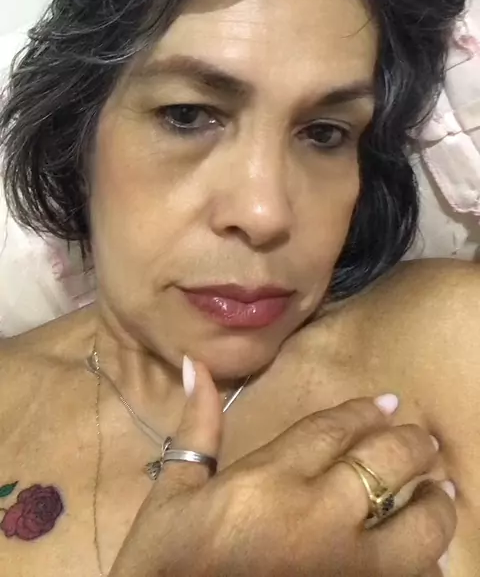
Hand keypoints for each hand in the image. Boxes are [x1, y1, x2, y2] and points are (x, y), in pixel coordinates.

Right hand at [109, 359, 455, 576]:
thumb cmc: (166, 569)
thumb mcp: (171, 497)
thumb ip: (196, 429)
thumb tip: (197, 365)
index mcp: (269, 480)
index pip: (333, 429)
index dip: (364, 412)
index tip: (387, 404)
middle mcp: (318, 516)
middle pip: (385, 463)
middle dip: (411, 445)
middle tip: (423, 440)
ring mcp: (348, 568)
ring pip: (417, 526)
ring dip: (434, 504)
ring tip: (439, 492)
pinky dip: (427, 564)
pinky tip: (429, 556)